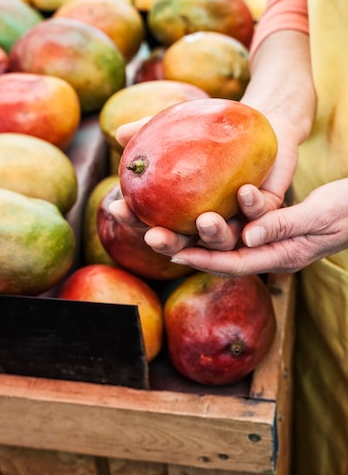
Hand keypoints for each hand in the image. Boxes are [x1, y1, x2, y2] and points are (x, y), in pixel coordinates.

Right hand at [112, 110, 299, 254]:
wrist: (261, 121)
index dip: (133, 219)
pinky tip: (245, 191)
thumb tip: (120, 133)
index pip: (152, 221)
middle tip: (154, 236)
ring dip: (215, 235)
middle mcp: (208, 224)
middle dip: (169, 244)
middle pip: (186, 244)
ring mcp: (238, 221)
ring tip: (206, 220)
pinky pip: (262, 215)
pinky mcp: (268, 213)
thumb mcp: (180, 126)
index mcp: (183, 212)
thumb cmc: (212, 130)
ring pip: (226, 240)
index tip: (119, 208)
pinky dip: (253, 206)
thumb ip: (151, 130)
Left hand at [162, 179, 347, 274]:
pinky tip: (192, 211)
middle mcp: (270, 252)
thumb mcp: (319, 215)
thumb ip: (285, 225)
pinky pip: (235, 228)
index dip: (204, 260)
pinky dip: (213, 222)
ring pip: (225, 242)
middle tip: (154, 239)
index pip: (237, 264)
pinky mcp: (267, 226)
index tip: (174, 255)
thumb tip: (249, 236)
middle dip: (189, 249)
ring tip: (163, 226)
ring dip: (194, 236)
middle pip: (222, 256)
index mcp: (283, 256)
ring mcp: (269, 240)